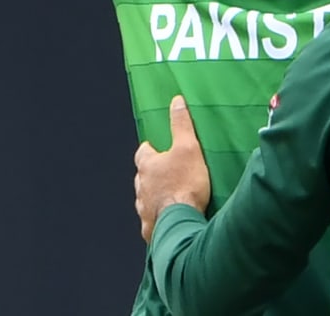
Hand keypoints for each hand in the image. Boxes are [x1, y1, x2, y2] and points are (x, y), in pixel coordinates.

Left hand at [133, 96, 211, 243]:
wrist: (180, 221)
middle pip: (142, 176)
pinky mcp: (150, 227)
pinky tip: (168, 219)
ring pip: (146, 198)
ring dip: (154, 196)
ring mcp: (144, 208)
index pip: (143, 152)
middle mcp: (141, 187)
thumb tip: (176, 102)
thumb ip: (181, 125)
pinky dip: (158, 218)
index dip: (150, 149)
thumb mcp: (188, 148)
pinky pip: (151, 221)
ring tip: (170, 196)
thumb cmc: (184, 185)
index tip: (156, 147)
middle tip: (168, 172)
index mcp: (147, 166)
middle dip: (152, 174)